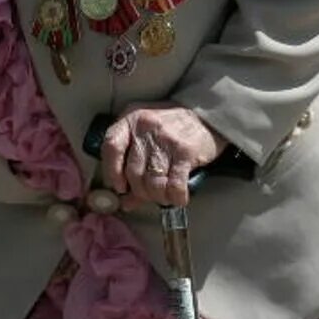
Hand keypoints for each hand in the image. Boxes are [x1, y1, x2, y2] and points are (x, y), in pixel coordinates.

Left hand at [98, 103, 224, 209]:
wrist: (206, 115)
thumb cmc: (169, 127)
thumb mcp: (144, 135)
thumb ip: (131, 163)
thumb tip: (125, 202)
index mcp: (130, 121)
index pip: (111, 148)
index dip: (112, 172)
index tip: (119, 187)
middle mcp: (145, 128)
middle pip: (133, 171)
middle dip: (139, 191)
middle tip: (147, 195)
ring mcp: (166, 140)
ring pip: (153, 180)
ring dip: (157, 196)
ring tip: (162, 197)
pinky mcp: (186, 151)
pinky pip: (175, 183)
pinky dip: (175, 196)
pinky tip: (177, 198)